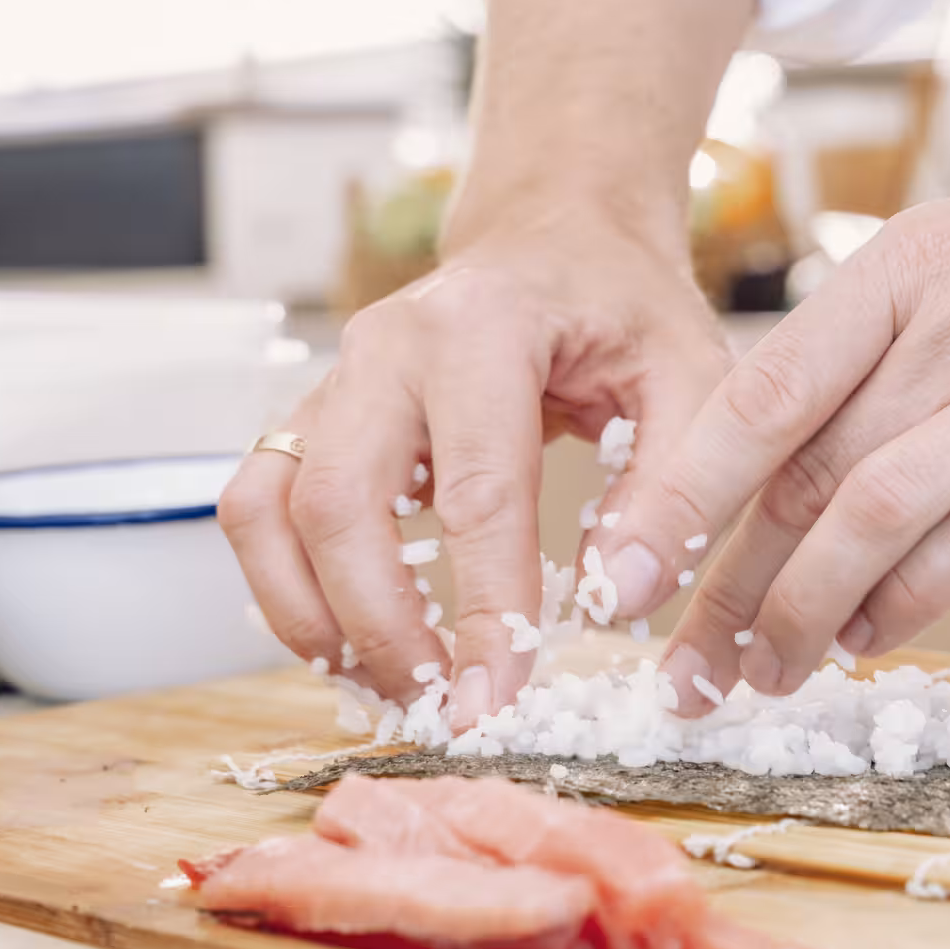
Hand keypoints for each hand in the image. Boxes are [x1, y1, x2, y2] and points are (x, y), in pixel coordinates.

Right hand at [220, 212, 729, 723]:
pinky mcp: (310, 417)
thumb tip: (621, 600)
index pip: (474, 490)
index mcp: (483, 328)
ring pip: (269, 512)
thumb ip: (675, 486)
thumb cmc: (623, 309)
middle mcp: (384, 349)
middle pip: (337, 506)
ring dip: (309, 619)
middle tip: (436, 709)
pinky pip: (256, 509)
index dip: (485, 607)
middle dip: (378, 628)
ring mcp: (333, 380)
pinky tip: (348, 644)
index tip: (498, 699)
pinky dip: (285, 587)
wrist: (555, 240)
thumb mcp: (692, 374)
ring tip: (383, 691)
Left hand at [595, 138, 949, 706]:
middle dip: (724, 585)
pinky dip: (905, 605)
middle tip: (684, 662)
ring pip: (867, 522)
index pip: (756, 396)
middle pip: (797, 476)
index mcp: (905, 270)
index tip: (626, 577)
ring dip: (800, 615)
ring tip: (767, 672)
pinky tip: (870, 637)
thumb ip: (886, 350)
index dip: (678, 498)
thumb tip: (798, 464)